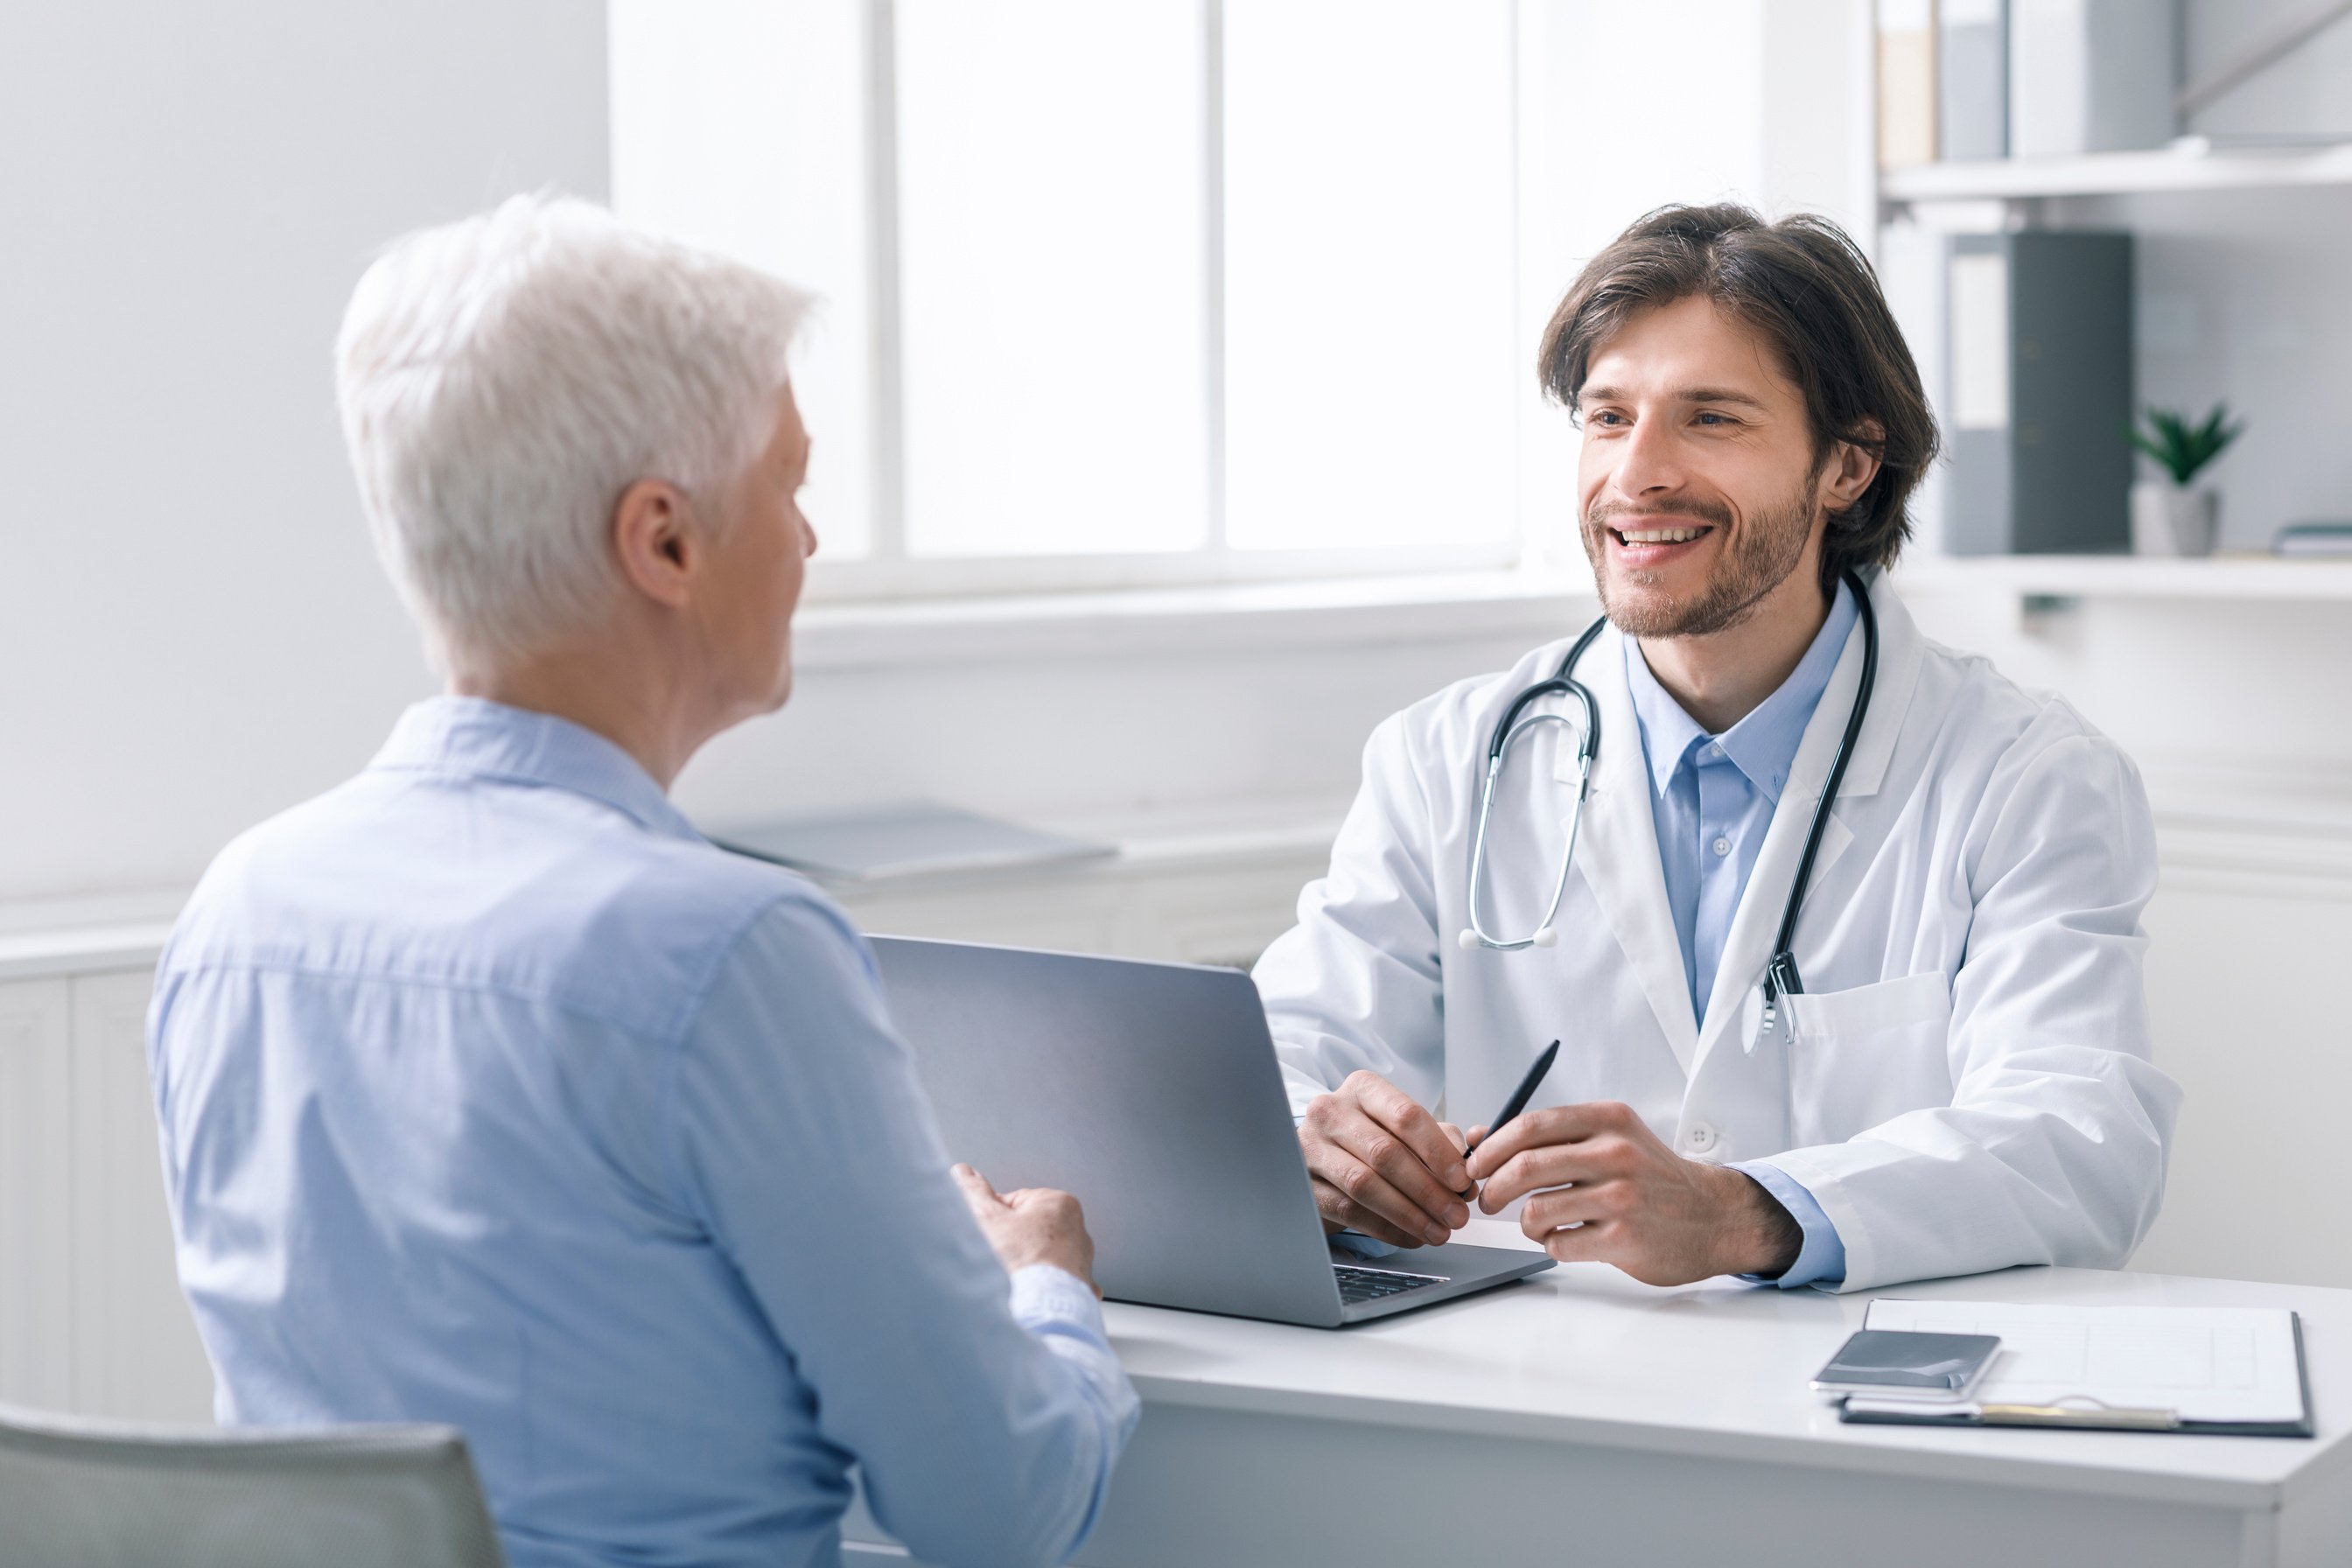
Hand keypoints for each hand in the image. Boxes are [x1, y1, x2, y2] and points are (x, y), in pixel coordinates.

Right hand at [952, 1164, 1100, 1296]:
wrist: (1040, 1308)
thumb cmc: (1018, 1262)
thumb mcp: (987, 1218)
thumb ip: (974, 1191)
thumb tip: (964, 1173)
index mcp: (1058, 1202)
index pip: (1015, 1202)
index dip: (995, 1220)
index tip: (989, 1236)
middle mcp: (1077, 1228)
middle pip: (1030, 1229)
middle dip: (1012, 1243)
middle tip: (999, 1258)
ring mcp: (1081, 1259)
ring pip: (1043, 1256)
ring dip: (1027, 1265)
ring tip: (1013, 1277)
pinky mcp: (1081, 1286)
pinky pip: (1059, 1282)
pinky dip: (1046, 1287)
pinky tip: (1033, 1292)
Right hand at [1297, 1070, 1473, 1247]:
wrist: (1324, 1159)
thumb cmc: (1372, 1141)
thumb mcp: (1407, 1130)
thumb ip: (1444, 1141)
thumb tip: (1472, 1164)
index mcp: (1363, 1089)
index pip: (1405, 1115)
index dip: (1438, 1151)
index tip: (1462, 1180)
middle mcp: (1331, 1112)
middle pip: (1385, 1153)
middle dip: (1428, 1190)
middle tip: (1456, 1215)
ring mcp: (1311, 1147)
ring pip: (1364, 1184)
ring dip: (1409, 1214)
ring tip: (1438, 1231)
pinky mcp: (1305, 1184)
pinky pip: (1349, 1210)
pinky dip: (1386, 1229)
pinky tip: (1411, 1237)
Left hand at [1464, 1101, 1800, 1285]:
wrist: (1715, 1216)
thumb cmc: (1653, 1178)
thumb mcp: (1613, 1138)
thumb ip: (1554, 1138)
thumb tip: (1479, 1139)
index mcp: (1608, 1119)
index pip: (1530, 1125)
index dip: (1491, 1147)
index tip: (1474, 1164)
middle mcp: (1616, 1152)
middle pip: (1525, 1166)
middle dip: (1492, 1188)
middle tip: (1487, 1200)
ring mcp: (1622, 1197)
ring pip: (1536, 1211)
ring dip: (1526, 1224)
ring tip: (1541, 1224)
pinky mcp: (1625, 1238)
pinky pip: (1559, 1245)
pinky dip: (1553, 1246)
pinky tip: (1572, 1240)